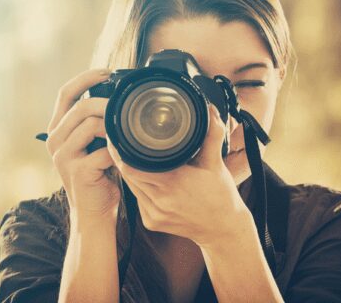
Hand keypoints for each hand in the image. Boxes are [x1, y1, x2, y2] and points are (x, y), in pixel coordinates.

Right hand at [45, 68, 120, 221]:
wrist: (94, 214)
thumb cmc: (98, 176)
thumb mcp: (92, 144)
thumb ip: (96, 122)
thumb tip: (116, 96)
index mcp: (57, 130)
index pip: (65, 93)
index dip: (86, 78)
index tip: (108, 72)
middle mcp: (55, 141)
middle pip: (80, 107)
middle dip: (107, 102)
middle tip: (126, 105)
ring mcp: (64, 157)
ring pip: (91, 125)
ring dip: (114, 126)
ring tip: (127, 134)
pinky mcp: (78, 172)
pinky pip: (104, 150)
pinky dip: (120, 150)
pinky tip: (126, 156)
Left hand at [107, 104, 251, 248]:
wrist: (224, 230)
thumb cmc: (220, 195)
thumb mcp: (216, 163)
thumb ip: (211, 135)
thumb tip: (209, 110)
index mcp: (173, 183)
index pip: (132, 166)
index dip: (121, 152)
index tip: (117, 137)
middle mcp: (160, 201)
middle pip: (128, 175)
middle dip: (122, 159)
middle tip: (119, 142)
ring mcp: (154, 215)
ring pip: (131, 187)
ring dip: (129, 173)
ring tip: (128, 157)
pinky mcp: (151, 223)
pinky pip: (137, 200)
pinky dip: (138, 187)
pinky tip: (143, 177)